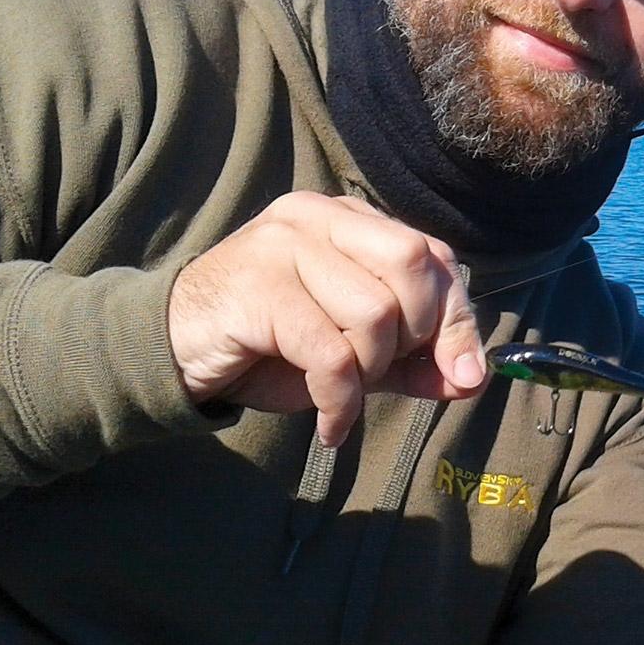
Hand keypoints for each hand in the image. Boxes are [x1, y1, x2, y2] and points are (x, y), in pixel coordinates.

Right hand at [168, 192, 487, 444]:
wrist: (171, 352)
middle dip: (419, 333)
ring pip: (375, 313)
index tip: (467, 372)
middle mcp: (318, 218)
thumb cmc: (267, 346)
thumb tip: (473, 377)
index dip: (458, 318)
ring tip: (339, 391)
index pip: (432, 256)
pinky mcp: (257, 289)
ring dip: (369, 370)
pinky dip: (341, 401)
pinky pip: (330, 354)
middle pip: (413, 264)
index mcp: (348, 220)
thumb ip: (413, 360)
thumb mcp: (353, 354)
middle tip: (382, 372)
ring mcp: (283, 246)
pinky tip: (330, 426)